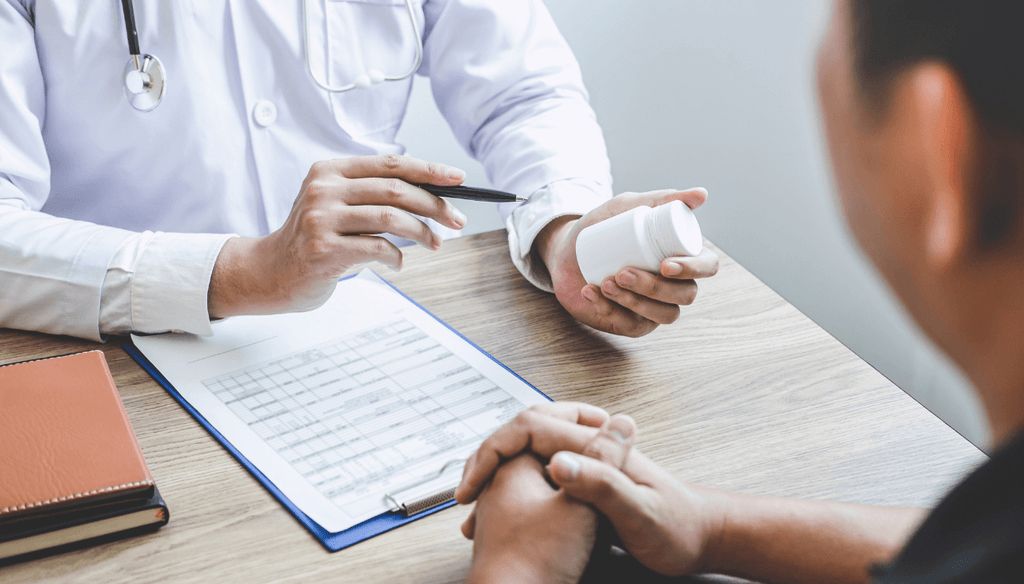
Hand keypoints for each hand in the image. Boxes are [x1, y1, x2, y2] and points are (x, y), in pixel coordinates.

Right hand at [208, 155, 467, 317]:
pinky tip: (398, 262)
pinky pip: (376, 248)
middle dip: (435, 205)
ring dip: (422, 232)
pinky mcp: (323, 249)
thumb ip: (372, 196)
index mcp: (330, 171)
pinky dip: (396, 256)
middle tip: (456, 220)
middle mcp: (324, 189)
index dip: (429, 169)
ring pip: (390, 218)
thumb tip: (432, 197)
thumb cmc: (313, 239)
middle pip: (395, 190)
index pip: (390, 163)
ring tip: (435, 243)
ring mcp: (321, 218)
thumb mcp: (336, 206)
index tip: (458, 178)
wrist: (271, 271)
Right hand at [458, 402, 725, 576]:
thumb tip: (556, 461)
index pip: (527, 428)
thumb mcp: (639, 514)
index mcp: (593, 448)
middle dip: (486, 461)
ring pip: (526, 456)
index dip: (491, 453)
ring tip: (475, 511)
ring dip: (496, 477)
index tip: (472, 488)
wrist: (706, 538)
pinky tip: (505, 516)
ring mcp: (587, 465)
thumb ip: (601, 485)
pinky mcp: (588, 484)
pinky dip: (515, 491)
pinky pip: (540, 476)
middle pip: (521, 436)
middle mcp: (588, 449)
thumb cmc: (679, 529)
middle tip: (465, 497)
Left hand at [534, 189, 718, 336]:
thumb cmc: (604, 226)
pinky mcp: (632, 323)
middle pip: (685, 295)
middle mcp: (675, 284)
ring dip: (634, 301)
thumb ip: (662, 198)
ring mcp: (655, 307)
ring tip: (605, 283)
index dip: (693, 269)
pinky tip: (591, 293)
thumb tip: (702, 195)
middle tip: (622, 272)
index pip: (706, 266)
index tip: (664, 265)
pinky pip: (631, 326)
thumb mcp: (628, 206)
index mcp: (683, 256)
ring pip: (662, 315)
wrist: (567, 249)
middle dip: (654, 287)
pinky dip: (610, 310)